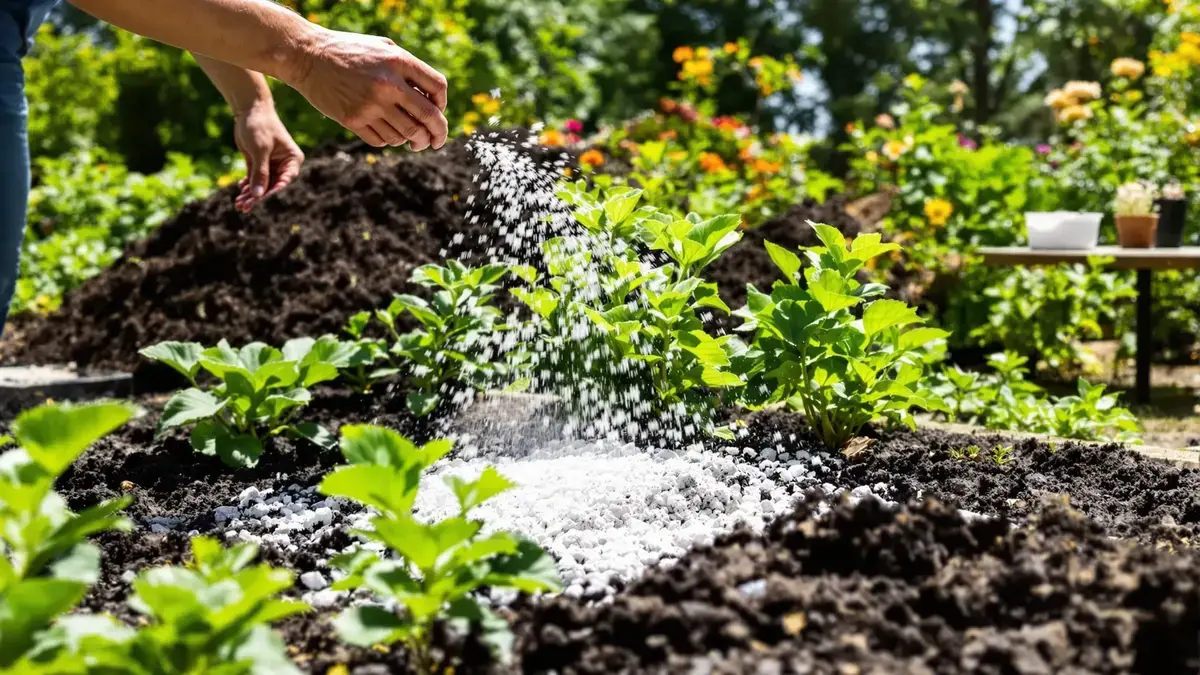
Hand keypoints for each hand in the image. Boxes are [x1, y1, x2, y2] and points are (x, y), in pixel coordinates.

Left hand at [233, 102, 304, 211]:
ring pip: (262, 185)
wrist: (249, 109)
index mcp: (292, 159)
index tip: (258, 201)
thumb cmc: (259, 125)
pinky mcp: (259, 163)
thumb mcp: (260, 150)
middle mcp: (284, 164)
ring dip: (251, 194)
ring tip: (238, 203)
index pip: (284, 181)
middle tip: (243, 207)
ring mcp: (271, 164)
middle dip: (258, 197)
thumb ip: (260, 173)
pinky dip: (247, 186)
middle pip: (272, 186)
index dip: (272, 192)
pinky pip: (254, 179)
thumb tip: (258, 195)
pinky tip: (240, 191)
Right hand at [288, 28, 447, 150]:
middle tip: (437, 141)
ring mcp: (370, 105)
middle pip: (429, 118)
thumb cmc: (350, 51)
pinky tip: (388, 134)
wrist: (307, 56)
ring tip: (412, 140)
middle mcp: (388, 85)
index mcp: (398, 62)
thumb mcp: (383, 48)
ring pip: (407, 135)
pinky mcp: (353, 120)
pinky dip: (390, 141)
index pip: (438, 88)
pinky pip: (383, 141)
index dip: (443, 103)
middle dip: (438, 134)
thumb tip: (433, 101)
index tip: (438, 111)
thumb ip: (409, 69)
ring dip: (414, 141)